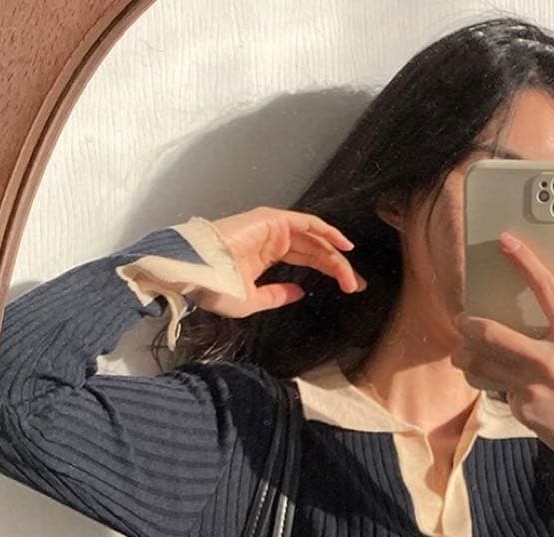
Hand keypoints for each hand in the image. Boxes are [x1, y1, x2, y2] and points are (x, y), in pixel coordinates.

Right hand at [193, 207, 366, 318]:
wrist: (196, 274)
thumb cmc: (216, 289)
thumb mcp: (253, 300)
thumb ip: (277, 295)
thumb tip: (300, 291)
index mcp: (265, 257)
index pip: (306, 261)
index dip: (328, 273)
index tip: (348, 289)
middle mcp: (271, 240)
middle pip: (314, 251)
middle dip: (338, 267)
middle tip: (356, 285)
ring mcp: (271, 227)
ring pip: (313, 239)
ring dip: (334, 255)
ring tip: (351, 274)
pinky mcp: (271, 219)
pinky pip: (307, 223)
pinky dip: (326, 232)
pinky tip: (343, 246)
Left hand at [453, 232, 553, 478]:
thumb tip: (530, 327)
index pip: (546, 290)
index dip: (524, 262)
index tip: (505, 242)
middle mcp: (551, 359)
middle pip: (493, 334)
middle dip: (468, 326)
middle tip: (460, 322)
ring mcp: (533, 386)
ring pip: (481, 365)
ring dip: (465, 360)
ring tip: (461, 357)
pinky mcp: (522, 408)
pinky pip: (497, 390)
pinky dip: (495, 388)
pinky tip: (508, 392)